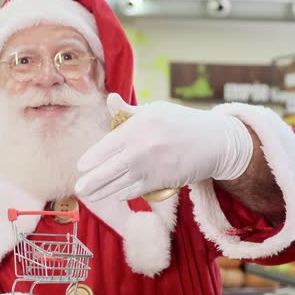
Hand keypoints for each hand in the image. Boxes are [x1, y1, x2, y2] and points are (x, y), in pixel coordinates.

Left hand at [75, 93, 252, 201]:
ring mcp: (151, 166)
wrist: (215, 142)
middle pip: (108, 168)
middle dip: (91, 181)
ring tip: (90, 196)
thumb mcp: (156, 111)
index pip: (107, 145)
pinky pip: (136, 190)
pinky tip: (115, 196)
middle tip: (79, 189)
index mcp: (138, 125)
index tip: (81, 167)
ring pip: (120, 183)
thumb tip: (110, 99)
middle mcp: (142, 146)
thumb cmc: (182, 123)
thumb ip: (129, 111)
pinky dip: (124, 194)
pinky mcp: (161, 181)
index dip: (92, 159)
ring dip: (102, 191)